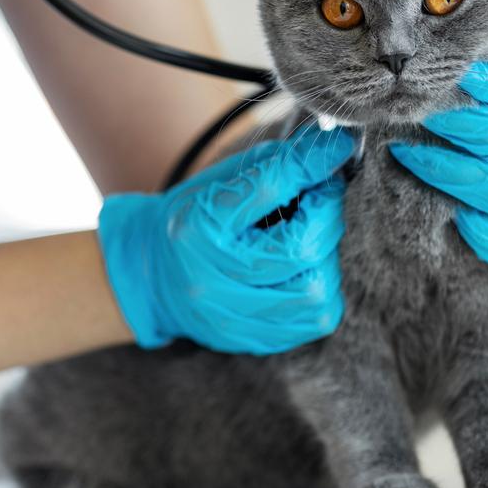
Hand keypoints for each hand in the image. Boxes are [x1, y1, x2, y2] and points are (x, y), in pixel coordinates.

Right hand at [98, 126, 354, 353]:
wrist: (151, 277)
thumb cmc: (190, 221)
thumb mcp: (216, 184)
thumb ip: (270, 167)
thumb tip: (327, 150)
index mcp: (198, 227)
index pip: (267, 187)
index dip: (311, 163)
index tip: (337, 147)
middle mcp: (212, 278)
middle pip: (300, 248)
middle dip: (326, 215)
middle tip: (323, 197)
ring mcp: (232, 316)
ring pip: (316, 293)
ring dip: (327, 257)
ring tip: (312, 238)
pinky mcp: (252, 340)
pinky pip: (315, 320)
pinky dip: (323, 289)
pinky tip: (307, 270)